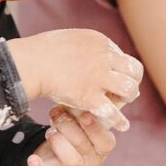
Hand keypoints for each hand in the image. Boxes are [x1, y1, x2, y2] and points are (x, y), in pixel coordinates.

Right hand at [8, 29, 142, 130]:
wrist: (32, 62)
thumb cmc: (44, 51)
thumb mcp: (72, 39)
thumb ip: (87, 47)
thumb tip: (96, 54)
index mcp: (100, 43)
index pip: (122, 57)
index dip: (121, 69)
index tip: (116, 77)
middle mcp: (104, 58)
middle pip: (134, 70)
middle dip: (133, 80)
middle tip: (126, 90)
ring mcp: (99, 78)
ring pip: (129, 89)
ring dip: (128, 97)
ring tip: (123, 103)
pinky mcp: (90, 97)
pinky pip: (112, 112)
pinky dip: (119, 120)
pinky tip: (123, 126)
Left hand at [26, 106, 116, 165]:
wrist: (58, 155)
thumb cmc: (76, 129)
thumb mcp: (86, 119)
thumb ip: (93, 107)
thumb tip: (103, 87)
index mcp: (102, 146)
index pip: (106, 140)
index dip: (95, 128)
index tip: (84, 115)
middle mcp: (91, 161)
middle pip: (83, 145)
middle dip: (68, 126)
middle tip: (57, 112)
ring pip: (69, 158)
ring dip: (57, 139)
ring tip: (50, 130)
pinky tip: (32, 159)